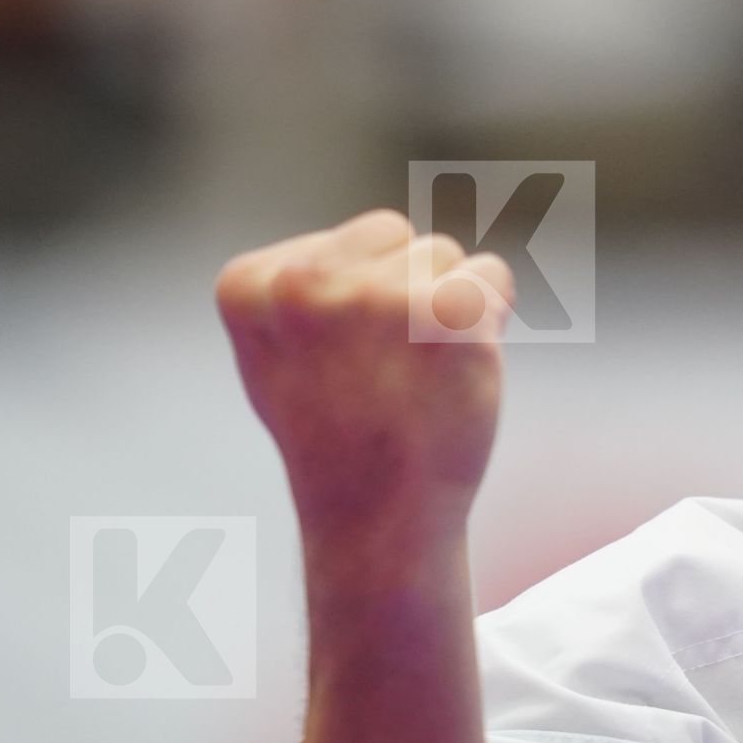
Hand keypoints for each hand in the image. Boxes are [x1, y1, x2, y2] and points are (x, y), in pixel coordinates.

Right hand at [215, 209, 515, 544]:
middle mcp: (304, 285)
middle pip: (394, 234)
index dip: (360, 295)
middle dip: (404, 285)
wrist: (380, 512)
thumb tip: (379, 230)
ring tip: (418, 370)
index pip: (349, 239)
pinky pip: (492, 273)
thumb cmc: (335, 428)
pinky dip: (492, 313)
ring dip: (447, 304)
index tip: (342, 358)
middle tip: (387, 363)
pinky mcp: (445, 315)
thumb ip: (302, 279)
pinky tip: (461, 363)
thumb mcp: (280, 346)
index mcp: (249, 285)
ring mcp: (376, 298)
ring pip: (443, 253)